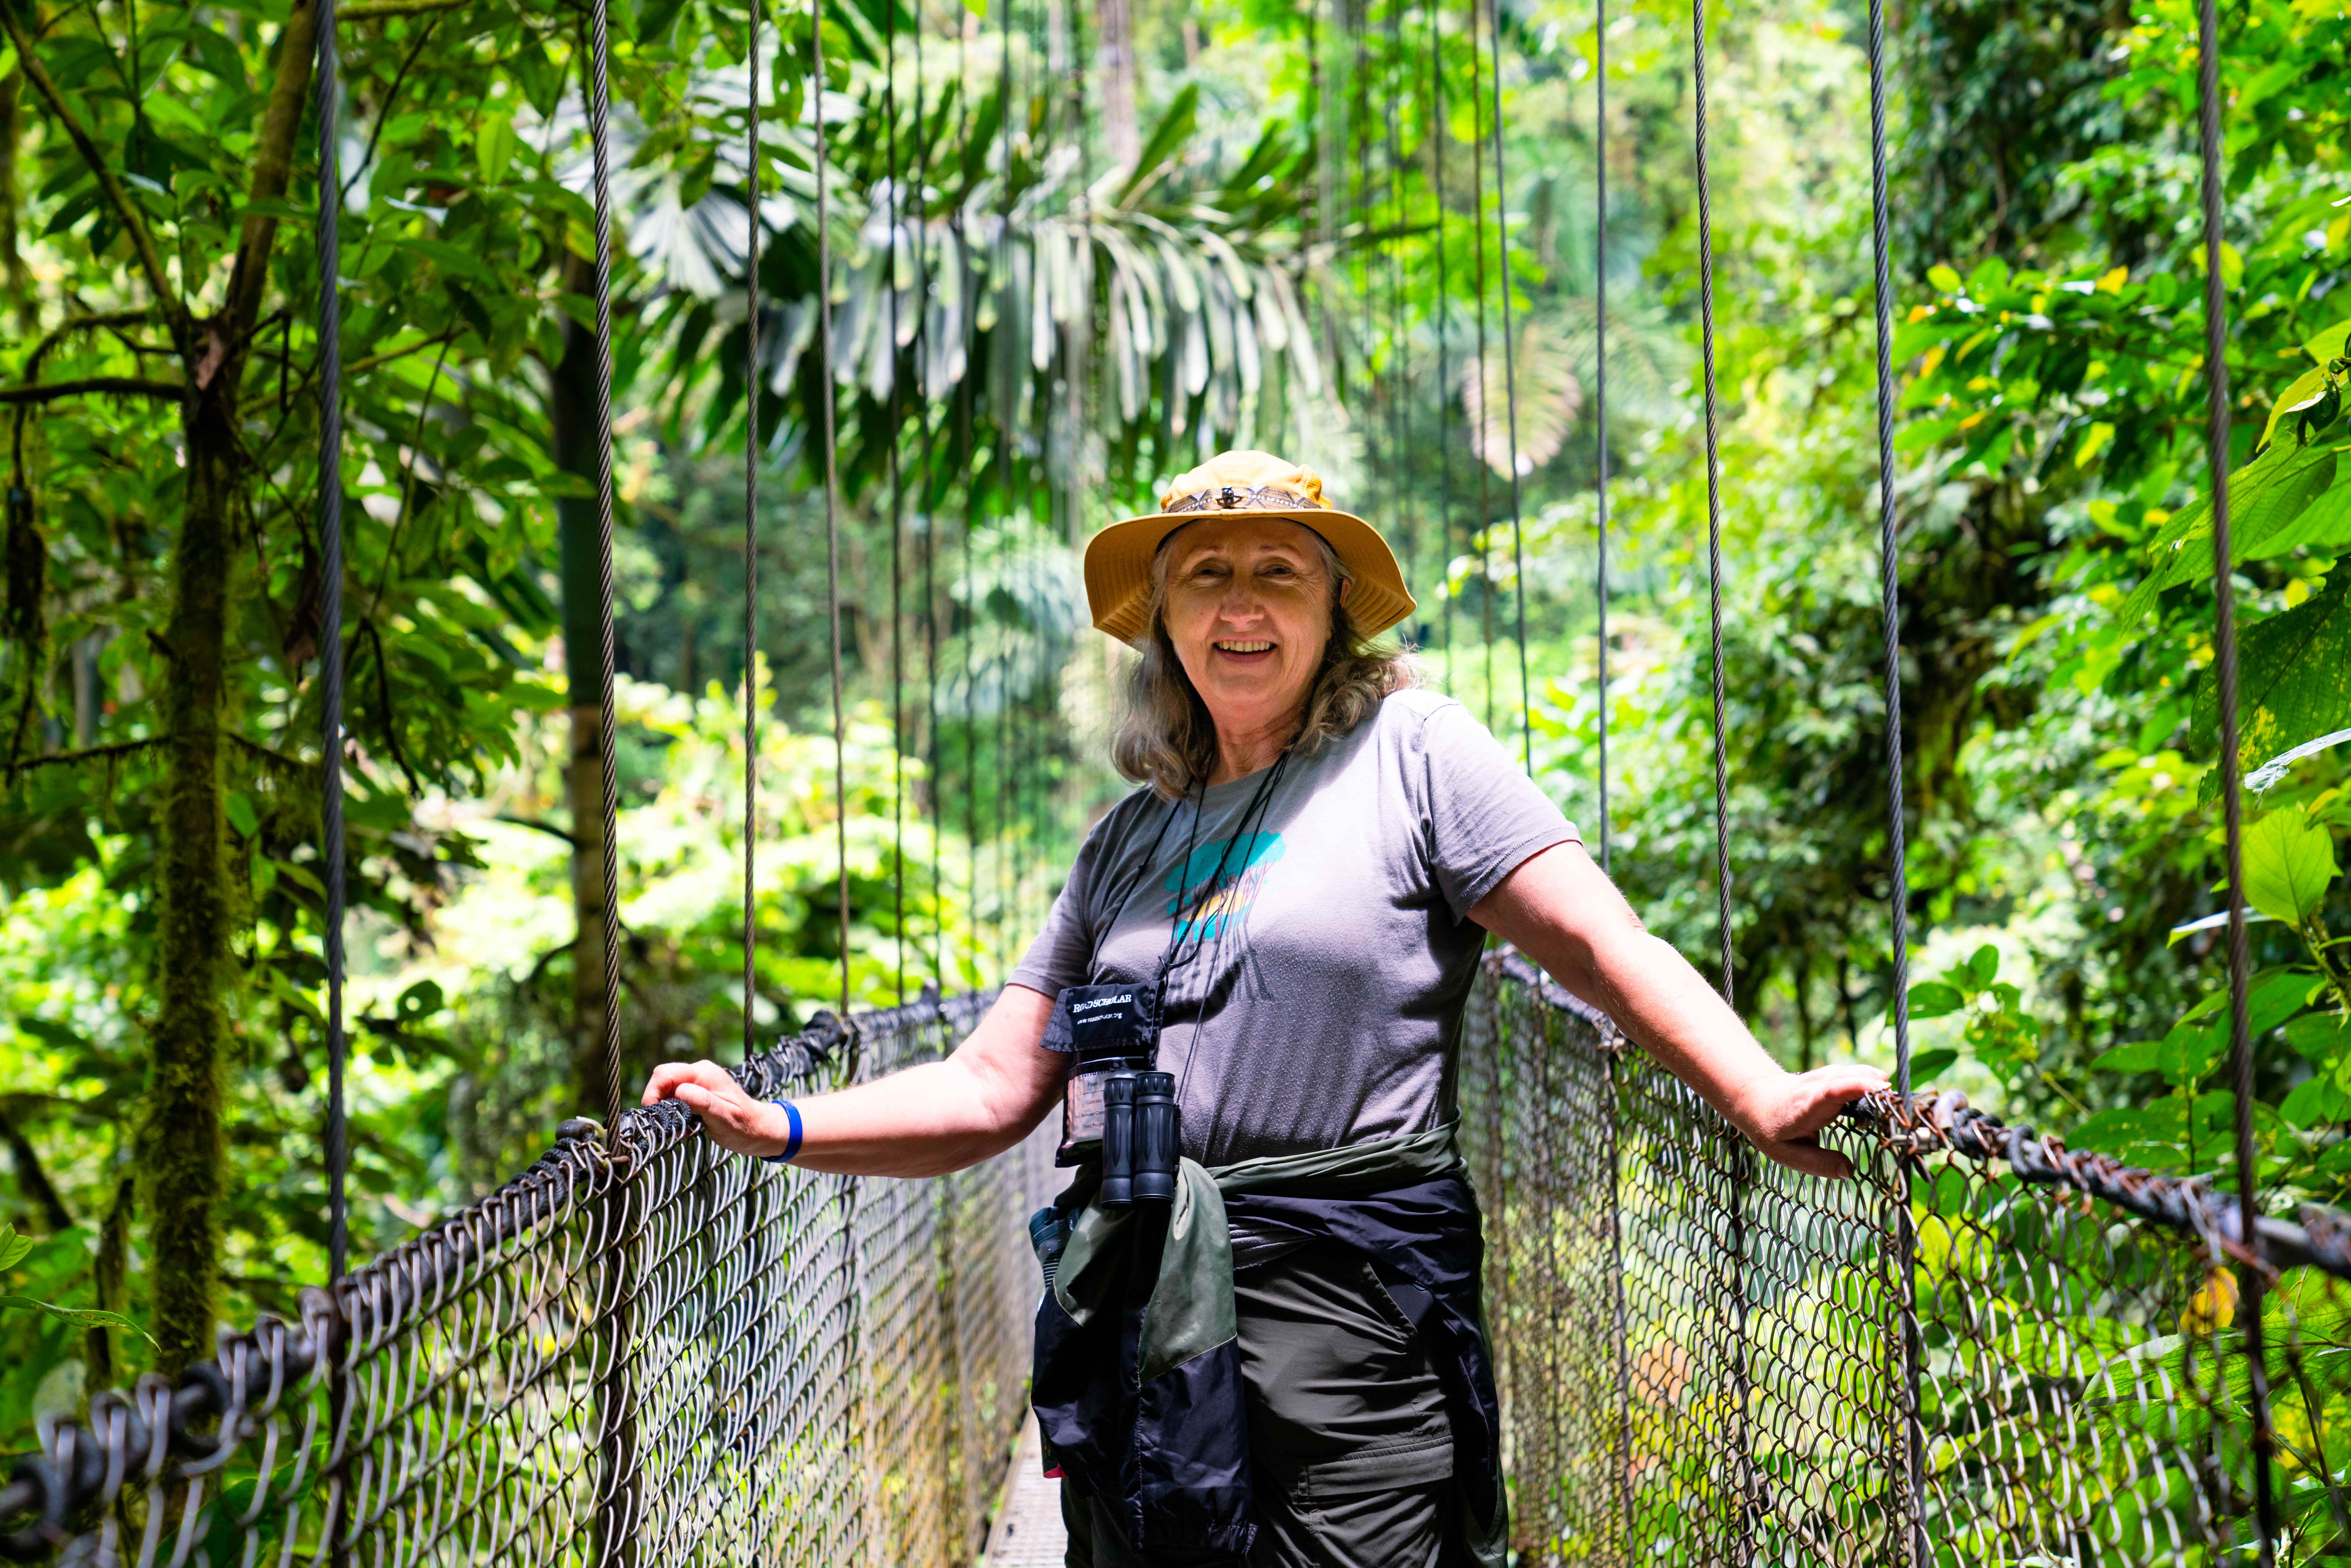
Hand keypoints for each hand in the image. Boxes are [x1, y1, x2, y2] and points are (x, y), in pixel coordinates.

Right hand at [642, 1060, 789, 1158]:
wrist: (759, 1130)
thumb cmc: (744, 1126)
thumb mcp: (723, 1117)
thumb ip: (702, 1102)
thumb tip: (679, 1091)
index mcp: (704, 1074)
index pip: (665, 1074)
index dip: (653, 1092)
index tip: (654, 1114)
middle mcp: (700, 1073)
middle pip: (663, 1078)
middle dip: (656, 1100)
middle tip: (664, 1122)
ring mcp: (699, 1081)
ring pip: (667, 1089)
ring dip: (666, 1108)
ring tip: (680, 1127)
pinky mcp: (698, 1092)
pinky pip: (676, 1097)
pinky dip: (674, 1112)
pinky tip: (686, 1126)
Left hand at [1731, 1064, 1888, 1179]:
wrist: (1757, 1099)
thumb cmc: (1772, 1129)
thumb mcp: (1787, 1154)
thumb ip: (1818, 1164)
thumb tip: (1850, 1172)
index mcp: (1806, 1106)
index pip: (1831, 1091)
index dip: (1856, 1087)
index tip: (1880, 1089)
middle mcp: (1817, 1086)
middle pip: (1851, 1078)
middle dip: (1877, 1089)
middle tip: (1895, 1110)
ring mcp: (1825, 1076)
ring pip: (1857, 1072)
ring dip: (1877, 1085)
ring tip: (1888, 1108)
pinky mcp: (1833, 1075)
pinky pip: (1857, 1073)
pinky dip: (1872, 1082)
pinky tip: (1877, 1100)